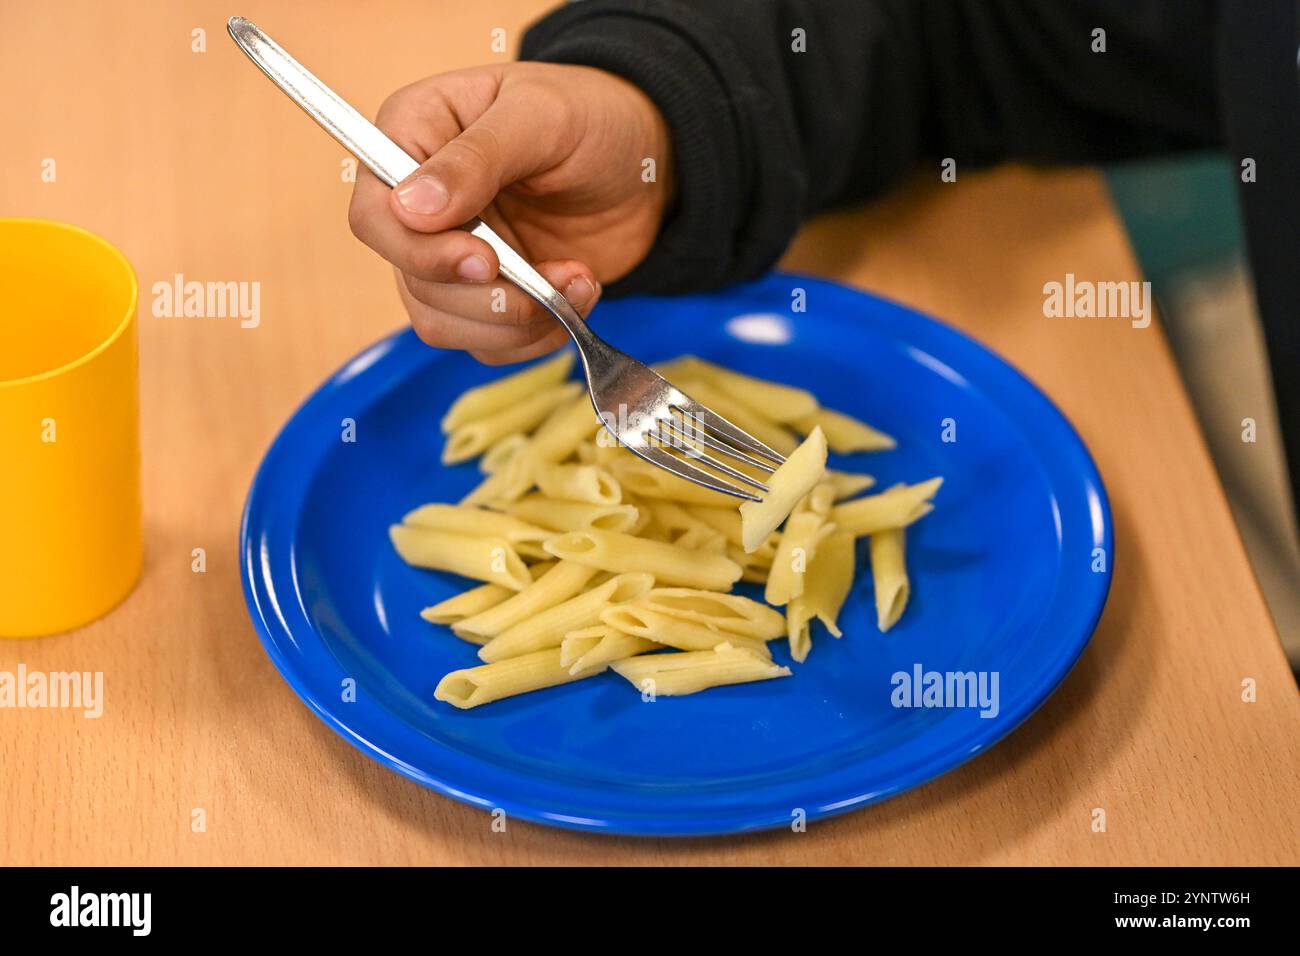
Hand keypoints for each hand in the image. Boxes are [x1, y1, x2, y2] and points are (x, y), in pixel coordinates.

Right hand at [348, 62, 673, 363]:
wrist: (645, 163)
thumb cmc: (591, 115)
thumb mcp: (541, 116)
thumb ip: (477, 157)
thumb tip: (410, 207)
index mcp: (413, 138)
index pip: (375, 215)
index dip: (419, 251)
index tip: (484, 259)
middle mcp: (419, 204)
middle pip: (411, 280)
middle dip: (487, 296)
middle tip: (553, 277)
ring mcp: (451, 255)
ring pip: (443, 322)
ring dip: (516, 321)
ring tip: (578, 281)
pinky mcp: (488, 296)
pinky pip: (487, 343)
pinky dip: (535, 335)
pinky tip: (577, 296)